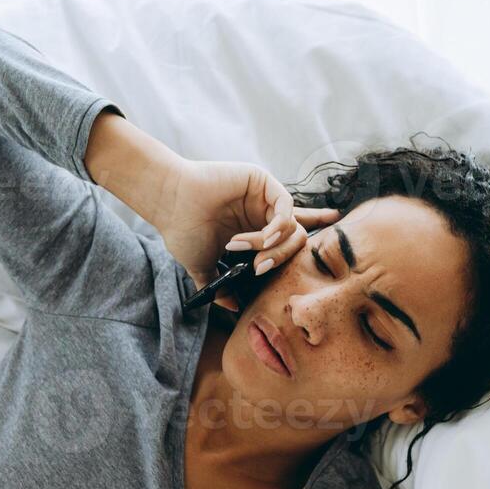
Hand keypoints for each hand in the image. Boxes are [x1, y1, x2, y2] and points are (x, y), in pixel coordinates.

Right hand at [83, 112, 339, 309]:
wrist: (168, 204)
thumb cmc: (182, 230)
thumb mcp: (203, 266)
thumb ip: (219, 287)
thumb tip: (233, 307)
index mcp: (253, 229)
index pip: (291, 236)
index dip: (310, 242)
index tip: (321, 257)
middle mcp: (262, 212)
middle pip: (297, 236)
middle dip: (283, 258)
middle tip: (259, 268)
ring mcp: (263, 196)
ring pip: (293, 226)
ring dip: (275, 246)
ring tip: (251, 253)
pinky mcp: (261, 181)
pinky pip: (286, 207)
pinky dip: (278, 227)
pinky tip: (262, 238)